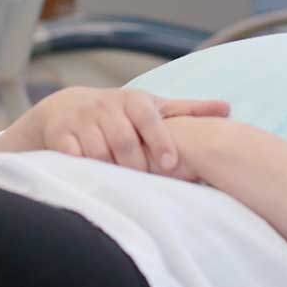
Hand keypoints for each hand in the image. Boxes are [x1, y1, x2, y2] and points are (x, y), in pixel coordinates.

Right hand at [1, 88, 230, 174]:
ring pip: (97, 151)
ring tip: (124, 186)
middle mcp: (104, 106)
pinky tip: (94, 181)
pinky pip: (71, 156)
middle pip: (122, 139)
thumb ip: (188, 110)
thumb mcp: (152, 108)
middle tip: (147, 184)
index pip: (147, 116)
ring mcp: (80, 120)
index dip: (159, 139)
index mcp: (132, 100)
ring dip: (111, 170)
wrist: (66, 109)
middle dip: (136, 164)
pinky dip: (82, 168)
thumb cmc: (121, 114)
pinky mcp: (59, 135)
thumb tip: (228, 108)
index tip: (170, 164)